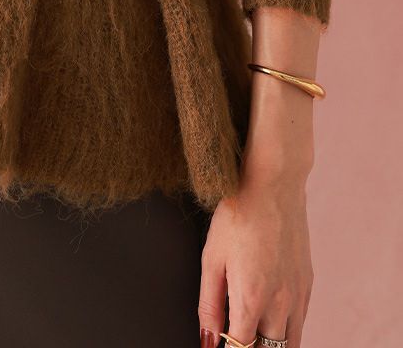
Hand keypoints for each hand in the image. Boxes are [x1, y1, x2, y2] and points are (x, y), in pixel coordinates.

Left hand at [198, 168, 312, 347]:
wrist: (273, 184)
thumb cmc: (238, 214)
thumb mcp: (211, 258)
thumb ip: (209, 304)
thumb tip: (208, 339)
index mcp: (251, 298)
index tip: (220, 343)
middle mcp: (280, 303)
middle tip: (233, 337)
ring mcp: (298, 294)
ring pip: (289, 344)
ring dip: (270, 345)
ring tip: (251, 335)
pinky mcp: (308, 283)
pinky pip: (300, 322)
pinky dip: (285, 330)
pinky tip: (269, 319)